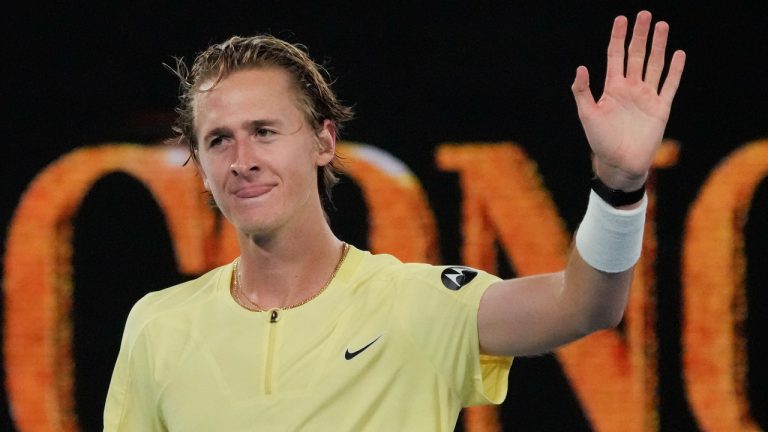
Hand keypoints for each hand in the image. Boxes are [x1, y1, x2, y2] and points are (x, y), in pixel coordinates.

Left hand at [571, 10, 685, 190]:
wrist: (620, 163)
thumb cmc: (600, 141)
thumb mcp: (587, 115)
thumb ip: (583, 92)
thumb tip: (580, 68)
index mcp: (612, 88)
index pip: (615, 56)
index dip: (618, 38)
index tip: (621, 19)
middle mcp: (630, 88)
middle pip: (636, 55)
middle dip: (640, 35)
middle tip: (645, 14)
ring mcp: (646, 97)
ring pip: (654, 65)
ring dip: (659, 46)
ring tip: (662, 26)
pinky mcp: (660, 108)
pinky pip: (670, 85)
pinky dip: (675, 70)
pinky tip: (678, 54)